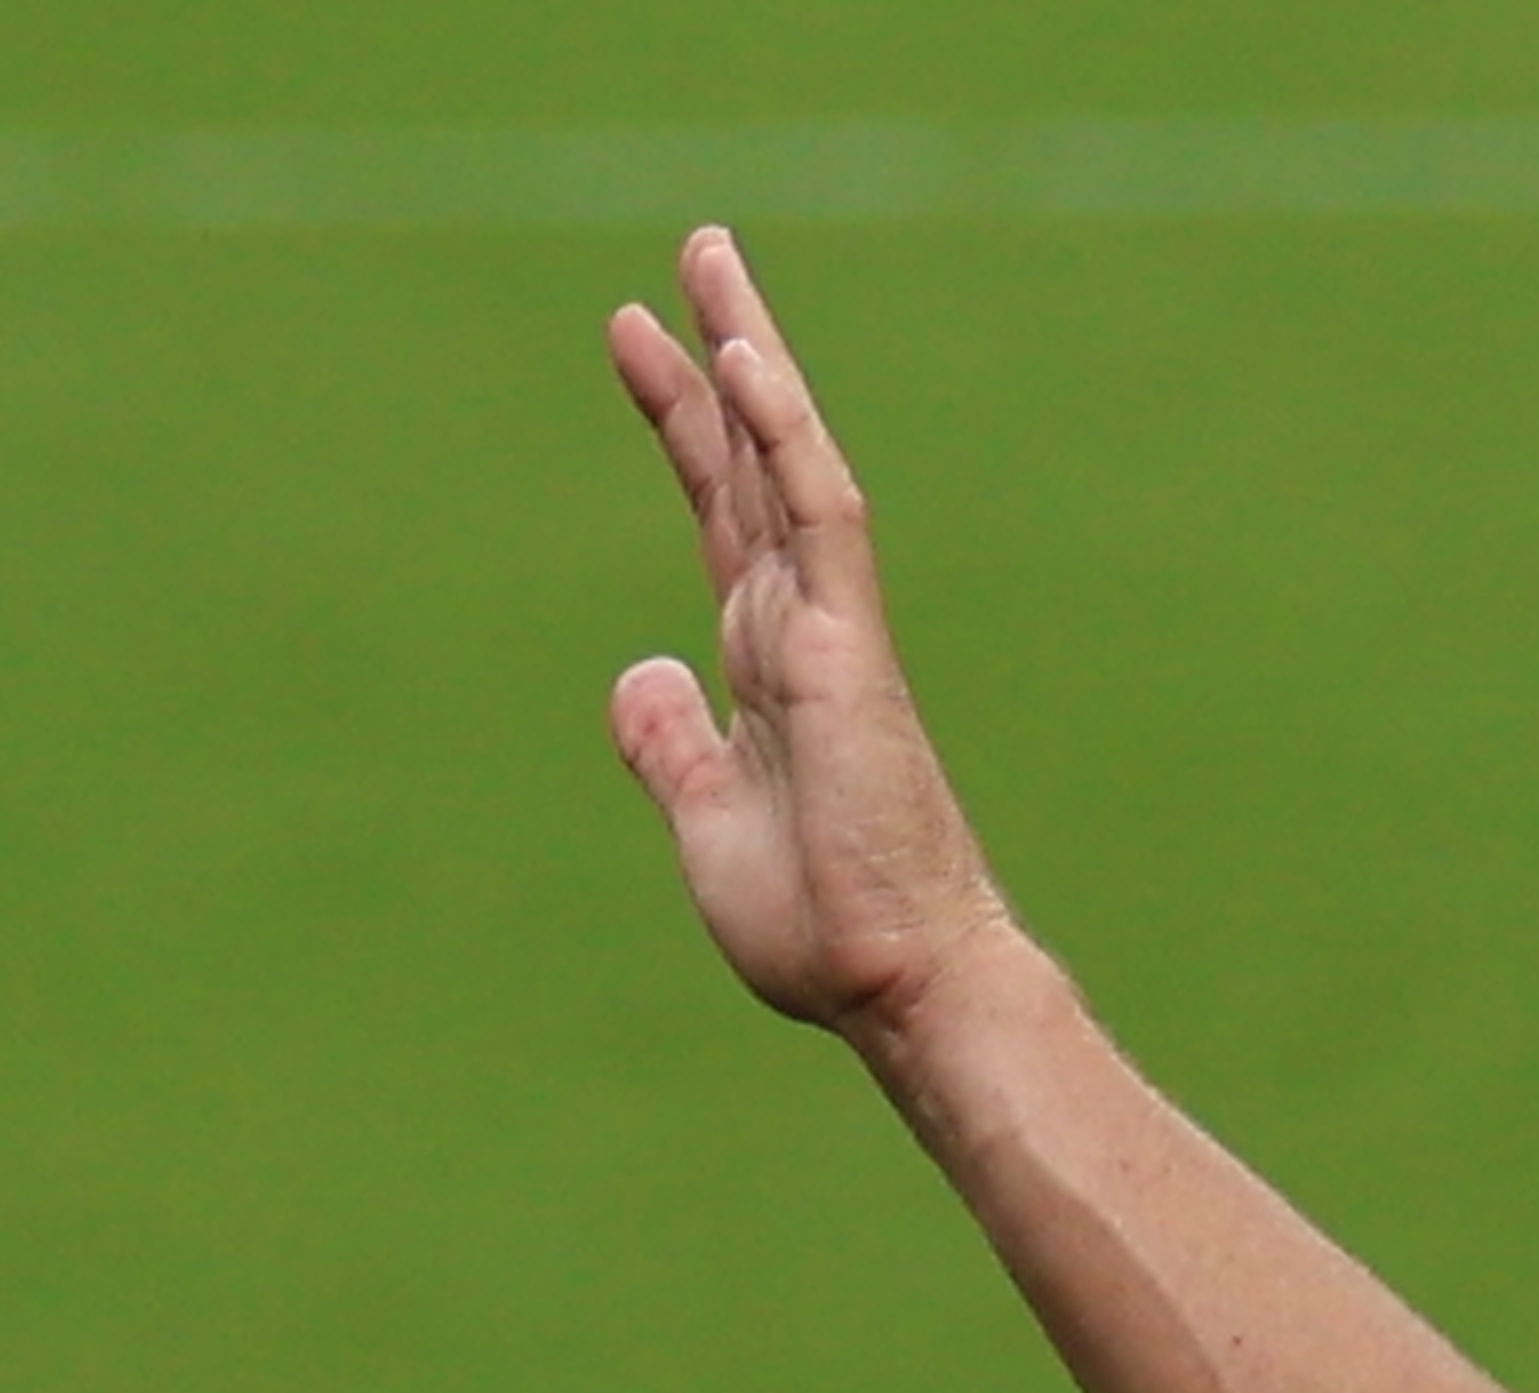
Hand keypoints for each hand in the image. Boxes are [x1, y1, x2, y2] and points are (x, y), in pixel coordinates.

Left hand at [604, 225, 1012, 1041]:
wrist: (899, 987)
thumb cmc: (824, 926)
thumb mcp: (707, 823)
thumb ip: (671, 743)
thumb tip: (643, 671)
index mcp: (768, 665)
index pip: (721, 516)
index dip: (683, 426)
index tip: (639, 341)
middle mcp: (801, 628)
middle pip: (751, 464)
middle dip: (717, 358)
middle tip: (692, 259)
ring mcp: (831, 632)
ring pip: (788, 465)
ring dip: (751, 360)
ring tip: (709, 265)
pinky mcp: (851, 653)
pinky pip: (821, 521)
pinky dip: (786, 438)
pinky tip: (749, 367)